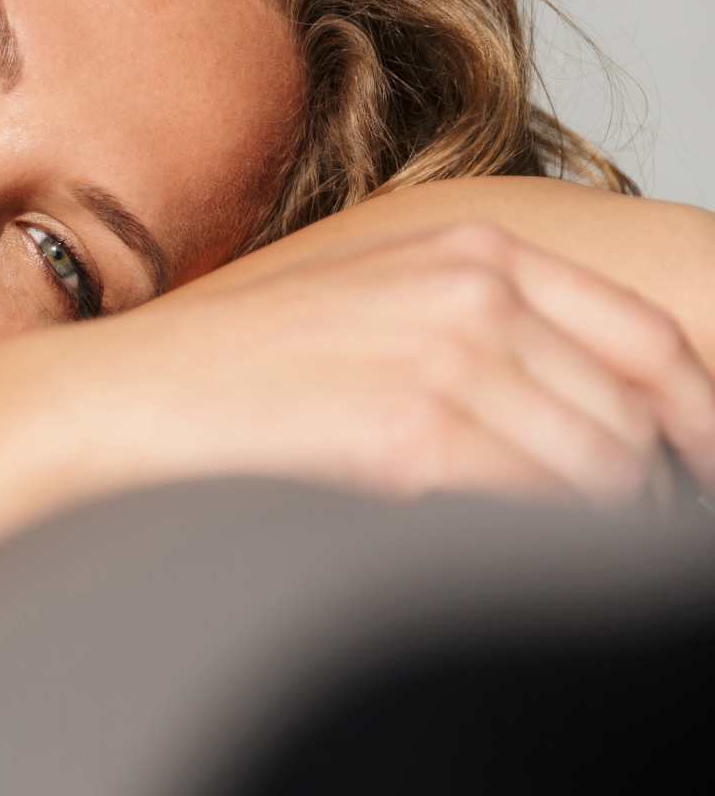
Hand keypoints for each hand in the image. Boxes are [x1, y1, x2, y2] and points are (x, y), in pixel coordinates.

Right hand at [108, 221, 714, 507]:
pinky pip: (535, 507)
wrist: (136, 395)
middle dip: (640, 487)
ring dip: (587, 524)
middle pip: (632, 415)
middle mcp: (475, 291)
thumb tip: (587, 413)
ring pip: (599, 471)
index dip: (693, 418)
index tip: (693, 469)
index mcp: (475, 247)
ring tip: (530, 548)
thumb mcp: (376, 302)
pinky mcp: (413, 433)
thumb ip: (483, 328)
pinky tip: (481, 546)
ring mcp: (447, 357)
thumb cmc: (242, 364)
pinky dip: (536, 542)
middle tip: (605, 534)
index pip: (648, 340)